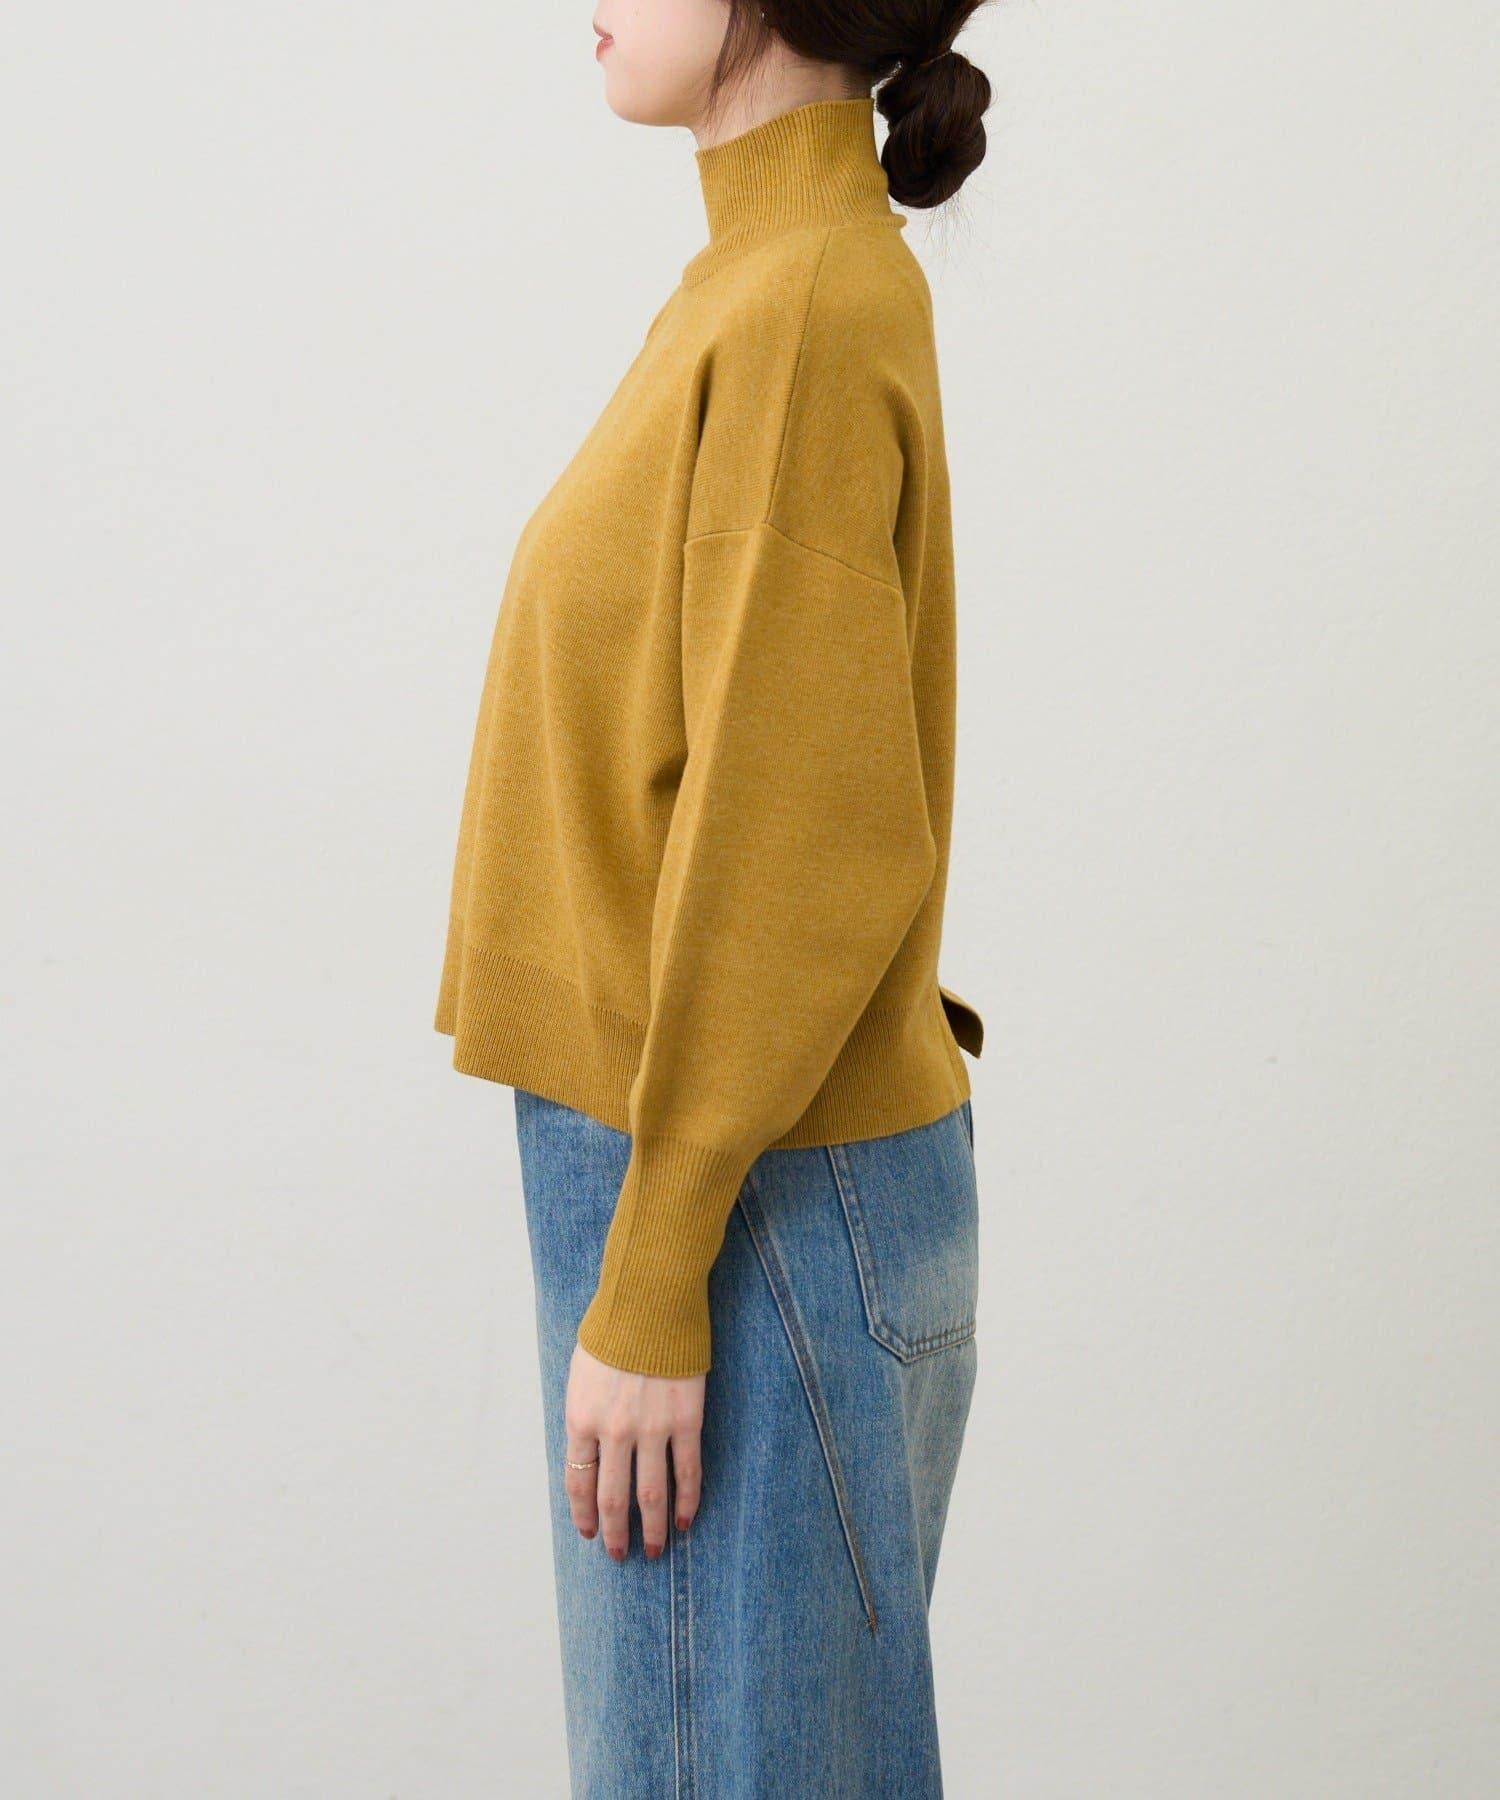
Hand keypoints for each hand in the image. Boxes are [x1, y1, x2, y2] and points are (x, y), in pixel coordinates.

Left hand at [563, 1342, 704, 1560]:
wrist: (649, 1303)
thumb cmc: (612, 1331)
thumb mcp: (581, 1374)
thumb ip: (585, 1414)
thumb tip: (590, 1449)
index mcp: (581, 1419)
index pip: (578, 1483)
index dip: (584, 1514)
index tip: (590, 1533)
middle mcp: (613, 1433)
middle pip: (612, 1498)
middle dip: (615, 1533)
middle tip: (620, 1555)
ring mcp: (652, 1429)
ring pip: (650, 1495)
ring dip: (651, 1528)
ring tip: (654, 1550)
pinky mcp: (686, 1420)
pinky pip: (687, 1471)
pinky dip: (688, 1501)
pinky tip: (686, 1520)